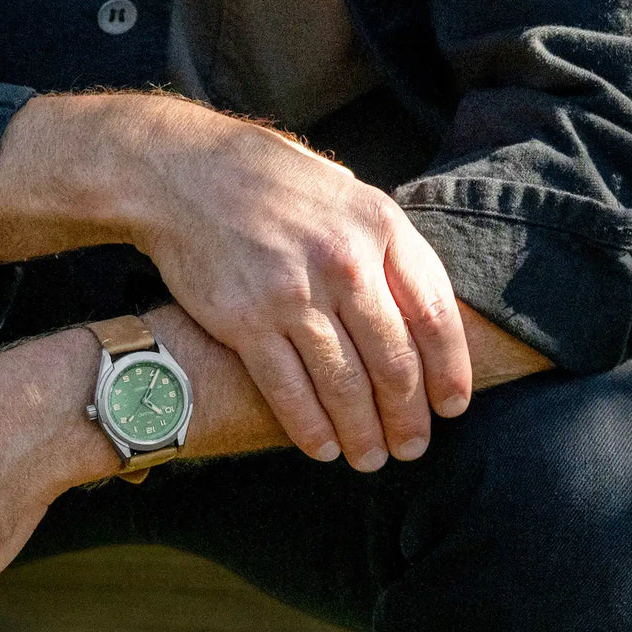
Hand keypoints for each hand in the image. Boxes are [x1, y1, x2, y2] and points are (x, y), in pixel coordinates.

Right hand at [127, 100, 471, 468]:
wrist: (179, 173)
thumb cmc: (265, 179)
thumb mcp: (343, 187)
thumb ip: (380, 241)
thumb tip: (414, 299)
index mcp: (380, 226)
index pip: (435, 315)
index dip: (450, 371)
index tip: (452, 406)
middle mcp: (343, 263)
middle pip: (394, 361)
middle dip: (408, 416)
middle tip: (413, 447)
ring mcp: (292, 295)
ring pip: (344, 385)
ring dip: (362, 432)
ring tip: (370, 459)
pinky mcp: (244, 321)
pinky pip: (287, 390)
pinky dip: (309, 428)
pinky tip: (322, 449)